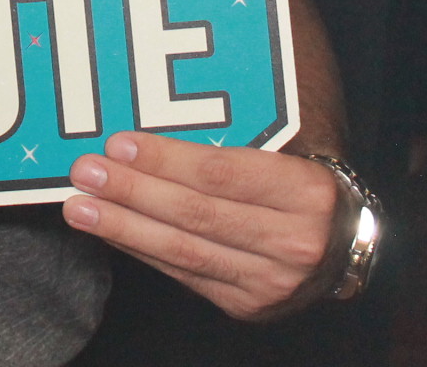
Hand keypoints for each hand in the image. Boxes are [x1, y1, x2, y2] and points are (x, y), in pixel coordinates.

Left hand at [63, 132, 344, 320]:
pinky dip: (142, 252)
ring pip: (184, 252)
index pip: (223, 175)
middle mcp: (293, 242)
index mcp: (306, 192)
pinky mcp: (248, 306)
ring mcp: (271, 282)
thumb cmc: (303, 185)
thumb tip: (153, 121)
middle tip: (86, 173)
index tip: (119, 145)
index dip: (167, 161)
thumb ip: (232, 138)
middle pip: (197, 215)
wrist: (346, 245)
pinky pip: (184, 276)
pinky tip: (111, 231)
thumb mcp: (289, 152)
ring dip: (124, 228)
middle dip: (133, 193)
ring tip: (81, 208)